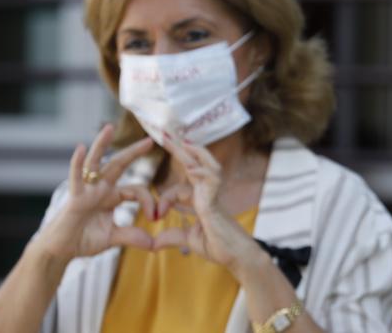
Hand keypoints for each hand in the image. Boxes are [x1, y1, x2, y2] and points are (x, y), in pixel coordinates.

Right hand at [34, 124, 155, 260]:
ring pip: (96, 164)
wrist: (60, 251)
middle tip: (150, 139)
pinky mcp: (75, 197)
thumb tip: (153, 244)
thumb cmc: (84, 240)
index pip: (137, 190)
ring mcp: (87, 191)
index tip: (155, 217)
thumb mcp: (113, 238)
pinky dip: (76, 163)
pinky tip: (80, 148)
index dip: (149, 201)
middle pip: (119, 165)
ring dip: (102, 145)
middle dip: (134, 152)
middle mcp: (100, 189)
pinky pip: (76, 178)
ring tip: (108, 128)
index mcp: (112, 197)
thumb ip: (132, 236)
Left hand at [151, 134, 261, 272]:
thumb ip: (172, 237)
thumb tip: (153, 243)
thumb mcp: (189, 240)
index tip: (155, 215)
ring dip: (196, 153)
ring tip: (182, 140)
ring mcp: (215, 197)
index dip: (165, 199)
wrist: (238, 258)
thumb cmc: (220, 247)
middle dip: (180, 151)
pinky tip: (191, 168)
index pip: (180, 189)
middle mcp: (209, 194)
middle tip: (166, 134)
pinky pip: (212, 183)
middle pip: (195, 166)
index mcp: (202, 201)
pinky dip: (202, 174)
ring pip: (208, 167)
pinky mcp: (216, 204)